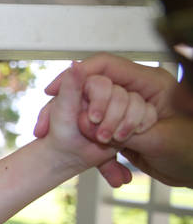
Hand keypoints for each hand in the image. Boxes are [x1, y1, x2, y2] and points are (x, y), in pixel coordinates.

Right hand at [35, 54, 192, 186]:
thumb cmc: (192, 152)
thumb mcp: (161, 139)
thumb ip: (128, 127)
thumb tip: (97, 122)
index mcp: (151, 83)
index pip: (106, 66)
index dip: (77, 74)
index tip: (54, 90)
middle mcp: (136, 92)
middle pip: (92, 87)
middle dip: (67, 106)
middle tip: (46, 126)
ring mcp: (128, 110)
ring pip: (90, 110)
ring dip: (71, 127)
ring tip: (47, 138)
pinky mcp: (123, 129)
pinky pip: (97, 130)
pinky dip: (85, 145)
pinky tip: (74, 157)